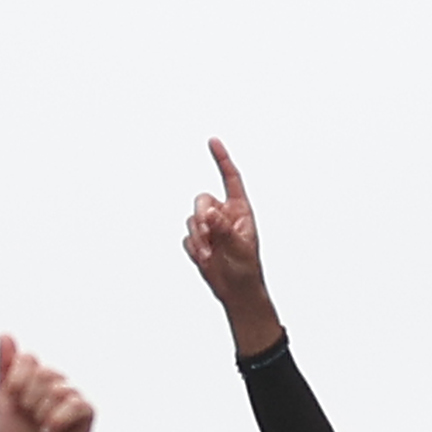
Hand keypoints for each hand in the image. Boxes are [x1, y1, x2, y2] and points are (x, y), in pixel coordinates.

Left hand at [0, 336, 93, 431]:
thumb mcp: (2, 399)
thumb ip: (4, 367)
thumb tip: (4, 335)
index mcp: (33, 375)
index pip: (27, 359)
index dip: (16, 381)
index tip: (12, 399)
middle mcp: (55, 381)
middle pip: (42, 374)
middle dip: (28, 401)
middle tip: (29, 418)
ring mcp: (71, 395)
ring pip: (57, 390)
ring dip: (41, 415)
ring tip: (41, 427)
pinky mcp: (86, 411)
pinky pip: (75, 405)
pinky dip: (58, 420)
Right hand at [176, 138, 282, 349]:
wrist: (236, 290)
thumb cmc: (246, 269)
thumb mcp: (240, 247)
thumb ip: (225, 228)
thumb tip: (211, 212)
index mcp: (239, 210)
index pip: (230, 179)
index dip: (222, 159)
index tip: (213, 141)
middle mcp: (223, 214)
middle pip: (201, 199)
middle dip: (202, 216)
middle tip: (210, 234)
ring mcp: (209, 227)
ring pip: (191, 219)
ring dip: (199, 238)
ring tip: (213, 253)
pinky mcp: (198, 240)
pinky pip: (186, 238)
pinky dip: (194, 249)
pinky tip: (207, 258)